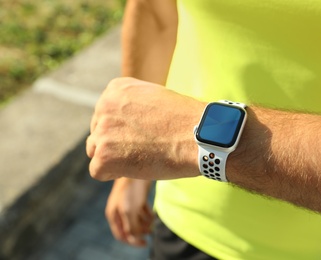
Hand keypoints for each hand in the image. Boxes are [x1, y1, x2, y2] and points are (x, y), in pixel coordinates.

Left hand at [86, 77, 202, 180]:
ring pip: (96, 150)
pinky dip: (115, 174)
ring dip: (114, 157)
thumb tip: (121, 125)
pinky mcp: (104, 155)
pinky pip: (98, 171)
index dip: (123, 129)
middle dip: (115, 143)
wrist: (199, 136)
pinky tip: (137, 167)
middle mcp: (104, 105)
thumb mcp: (155, 99)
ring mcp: (102, 130)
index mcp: (116, 89)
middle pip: (98, 132)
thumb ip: (133, 106)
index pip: (105, 114)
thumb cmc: (185, 121)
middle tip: (142, 148)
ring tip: (141, 157)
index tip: (141, 134)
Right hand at [105, 178, 152, 246]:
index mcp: (113, 214)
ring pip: (138, 220)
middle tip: (151, 230)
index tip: (145, 243)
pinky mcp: (138, 197)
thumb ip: (130, 226)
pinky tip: (153, 215)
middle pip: (131, 228)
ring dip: (146, 224)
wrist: (138, 166)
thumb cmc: (131, 189)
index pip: (121, 235)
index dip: (133, 242)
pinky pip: (143, 211)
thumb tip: (134, 240)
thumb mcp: (129, 210)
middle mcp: (120, 210)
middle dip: (141, 231)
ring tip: (152, 222)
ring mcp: (129, 203)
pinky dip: (148, 215)